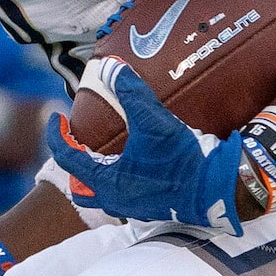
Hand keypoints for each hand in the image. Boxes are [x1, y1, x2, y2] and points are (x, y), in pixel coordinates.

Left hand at [41, 62, 248, 233]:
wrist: (218, 188)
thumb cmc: (182, 159)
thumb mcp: (154, 121)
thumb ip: (130, 92)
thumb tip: (111, 66)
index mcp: (108, 181)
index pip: (66, 157)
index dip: (57, 134)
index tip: (58, 117)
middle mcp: (116, 200)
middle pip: (79, 185)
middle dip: (73, 162)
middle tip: (77, 140)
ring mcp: (133, 209)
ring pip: (100, 194)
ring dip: (95, 172)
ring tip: (102, 151)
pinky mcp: (151, 208)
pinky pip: (122, 196)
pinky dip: (117, 178)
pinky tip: (133, 163)